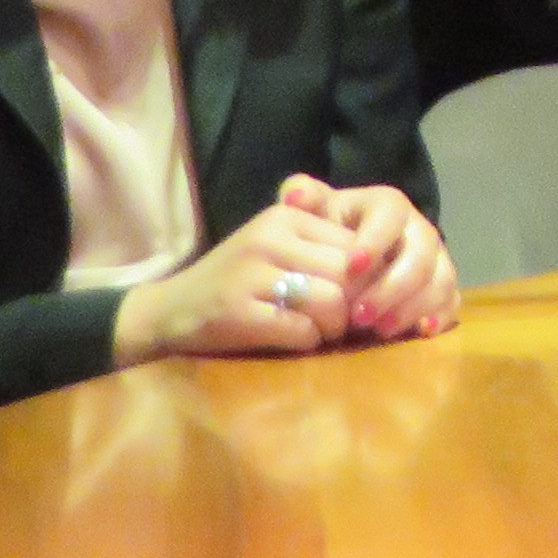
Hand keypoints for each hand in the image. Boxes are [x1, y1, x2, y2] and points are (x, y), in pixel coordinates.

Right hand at [115, 187, 369, 363]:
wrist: (171, 309)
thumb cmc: (235, 280)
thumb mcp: (277, 246)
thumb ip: (323, 246)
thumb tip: (387, 266)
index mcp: (286, 215)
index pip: (354, 244)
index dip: (365, 277)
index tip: (357, 296)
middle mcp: (270, 237)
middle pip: (347, 274)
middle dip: (354, 304)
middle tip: (344, 321)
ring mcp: (251, 275)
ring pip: (331, 301)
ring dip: (335, 326)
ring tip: (322, 331)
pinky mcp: (238, 312)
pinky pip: (301, 330)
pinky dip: (309, 341)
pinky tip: (297, 340)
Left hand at [279, 173, 461, 341]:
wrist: (350, 252)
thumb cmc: (330, 232)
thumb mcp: (314, 212)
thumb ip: (302, 196)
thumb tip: (294, 195)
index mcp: (388, 206)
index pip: (390, 215)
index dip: (375, 240)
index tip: (351, 267)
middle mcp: (418, 229)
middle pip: (421, 253)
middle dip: (393, 286)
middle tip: (359, 316)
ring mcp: (435, 259)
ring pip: (440, 278)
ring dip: (414, 306)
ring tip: (381, 330)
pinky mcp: (442, 286)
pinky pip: (452, 299)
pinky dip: (440, 315)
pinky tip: (420, 332)